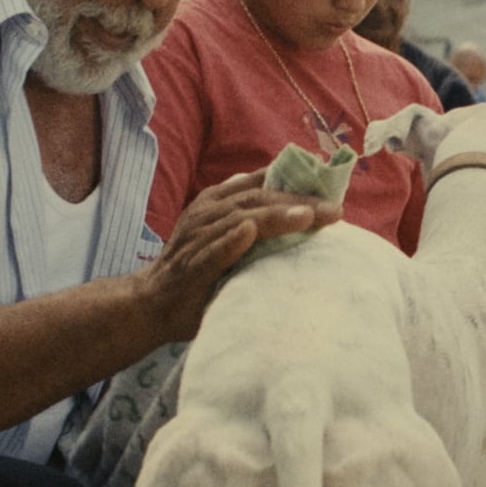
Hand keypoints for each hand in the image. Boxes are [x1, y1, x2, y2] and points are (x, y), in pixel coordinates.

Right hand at [134, 172, 341, 341]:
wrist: (151, 304)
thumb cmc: (198, 270)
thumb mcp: (226, 237)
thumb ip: (255, 221)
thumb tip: (302, 211)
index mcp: (217, 203)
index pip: (260, 184)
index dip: (295, 181)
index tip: (331, 185)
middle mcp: (207, 214)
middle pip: (257, 199)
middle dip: (298, 201)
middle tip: (334, 209)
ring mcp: (197, 239)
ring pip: (239, 219)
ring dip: (274, 216)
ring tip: (307, 217)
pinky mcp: (191, 267)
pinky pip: (211, 252)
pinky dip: (230, 242)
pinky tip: (249, 234)